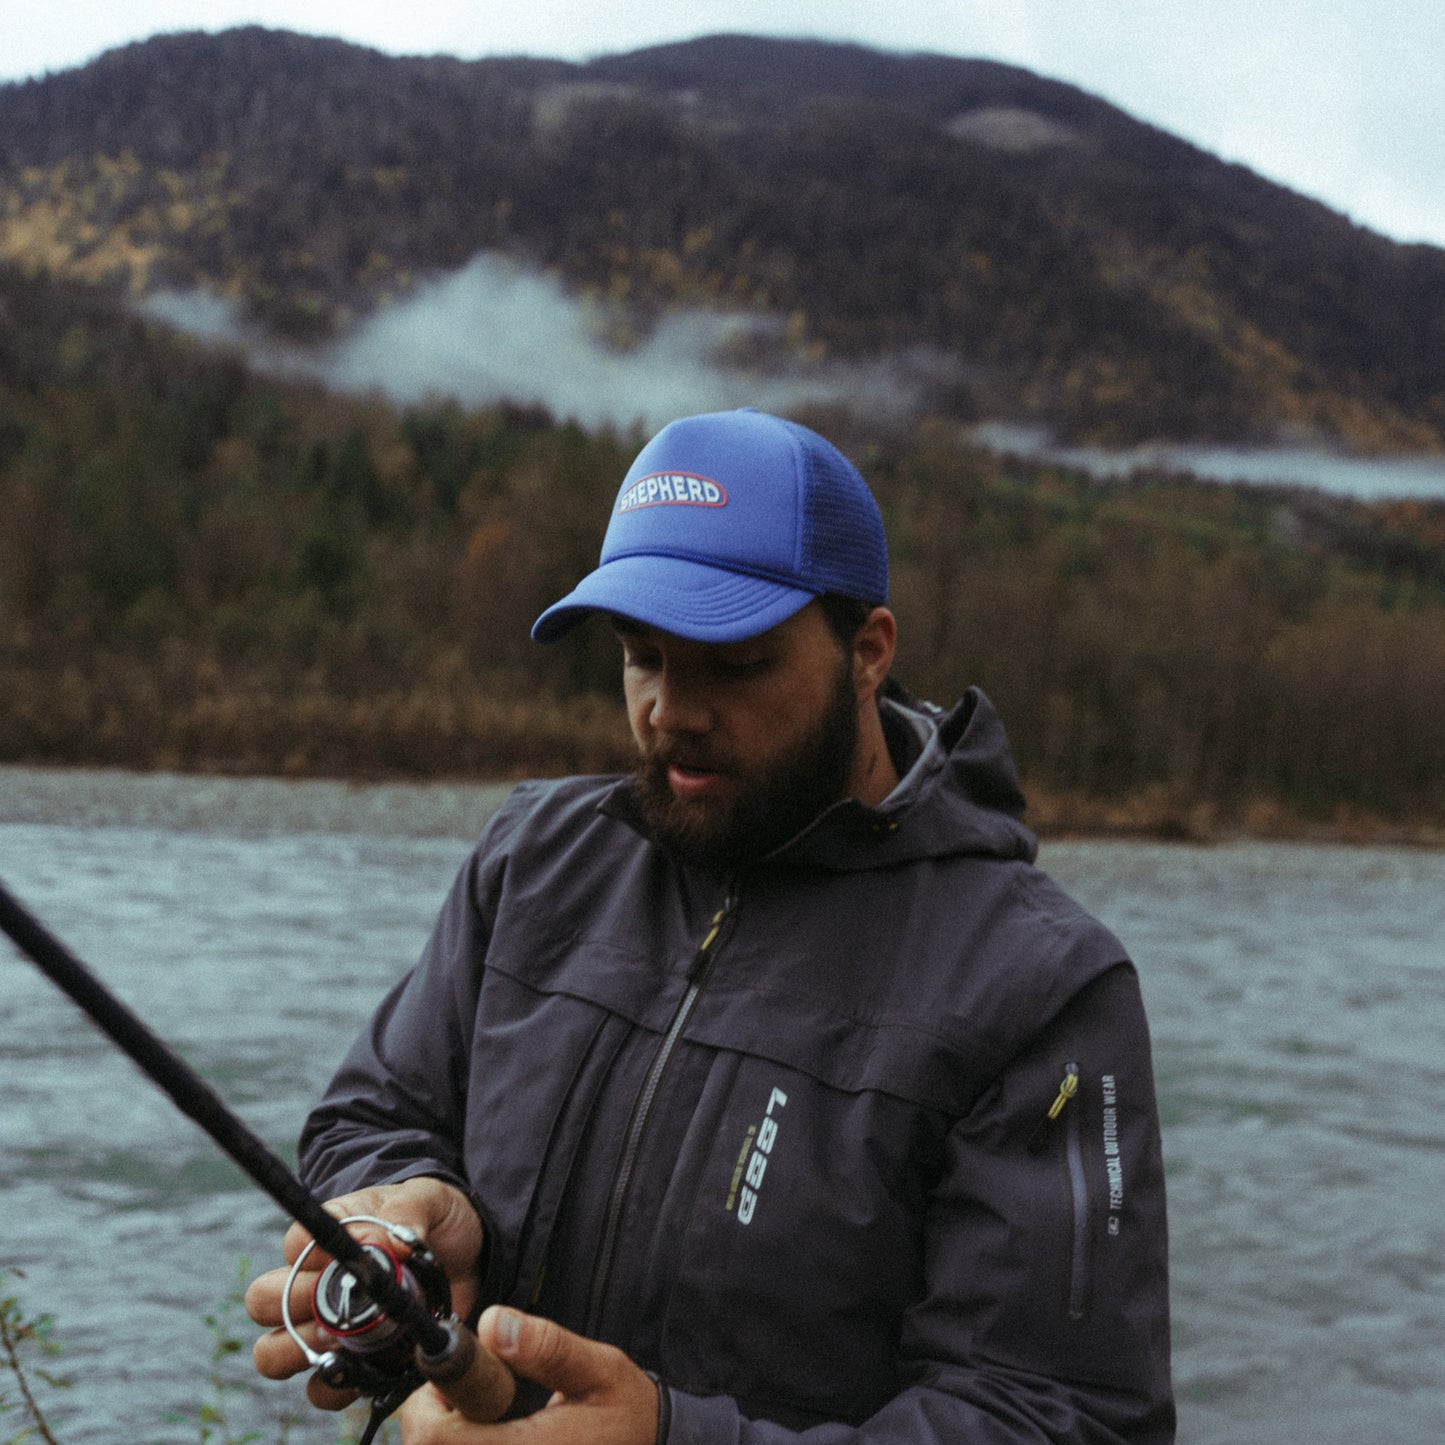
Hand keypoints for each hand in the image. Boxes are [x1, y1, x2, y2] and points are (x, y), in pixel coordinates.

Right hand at [245, 1177, 484, 1409]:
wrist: (466, 1255)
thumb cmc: (436, 1219)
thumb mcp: (430, 1199)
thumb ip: (409, 1210)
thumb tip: (386, 1244)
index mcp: (330, 1234)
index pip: (295, 1242)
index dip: (316, 1253)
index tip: (360, 1254)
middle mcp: (314, 1281)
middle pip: (262, 1300)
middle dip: (291, 1307)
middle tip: (339, 1306)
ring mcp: (326, 1326)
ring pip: (272, 1351)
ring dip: (299, 1353)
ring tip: (343, 1343)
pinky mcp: (351, 1362)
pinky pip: (321, 1388)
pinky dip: (339, 1387)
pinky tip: (370, 1371)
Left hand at [399, 1307, 658, 1443]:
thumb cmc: (626, 1410)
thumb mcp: (600, 1369)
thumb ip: (547, 1348)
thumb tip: (490, 1324)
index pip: (436, 1439)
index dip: (429, 1401)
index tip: (458, 1374)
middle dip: (433, 1415)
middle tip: (471, 1387)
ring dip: (446, 1433)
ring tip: (484, 1408)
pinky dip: (462, 1441)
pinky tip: (489, 1427)